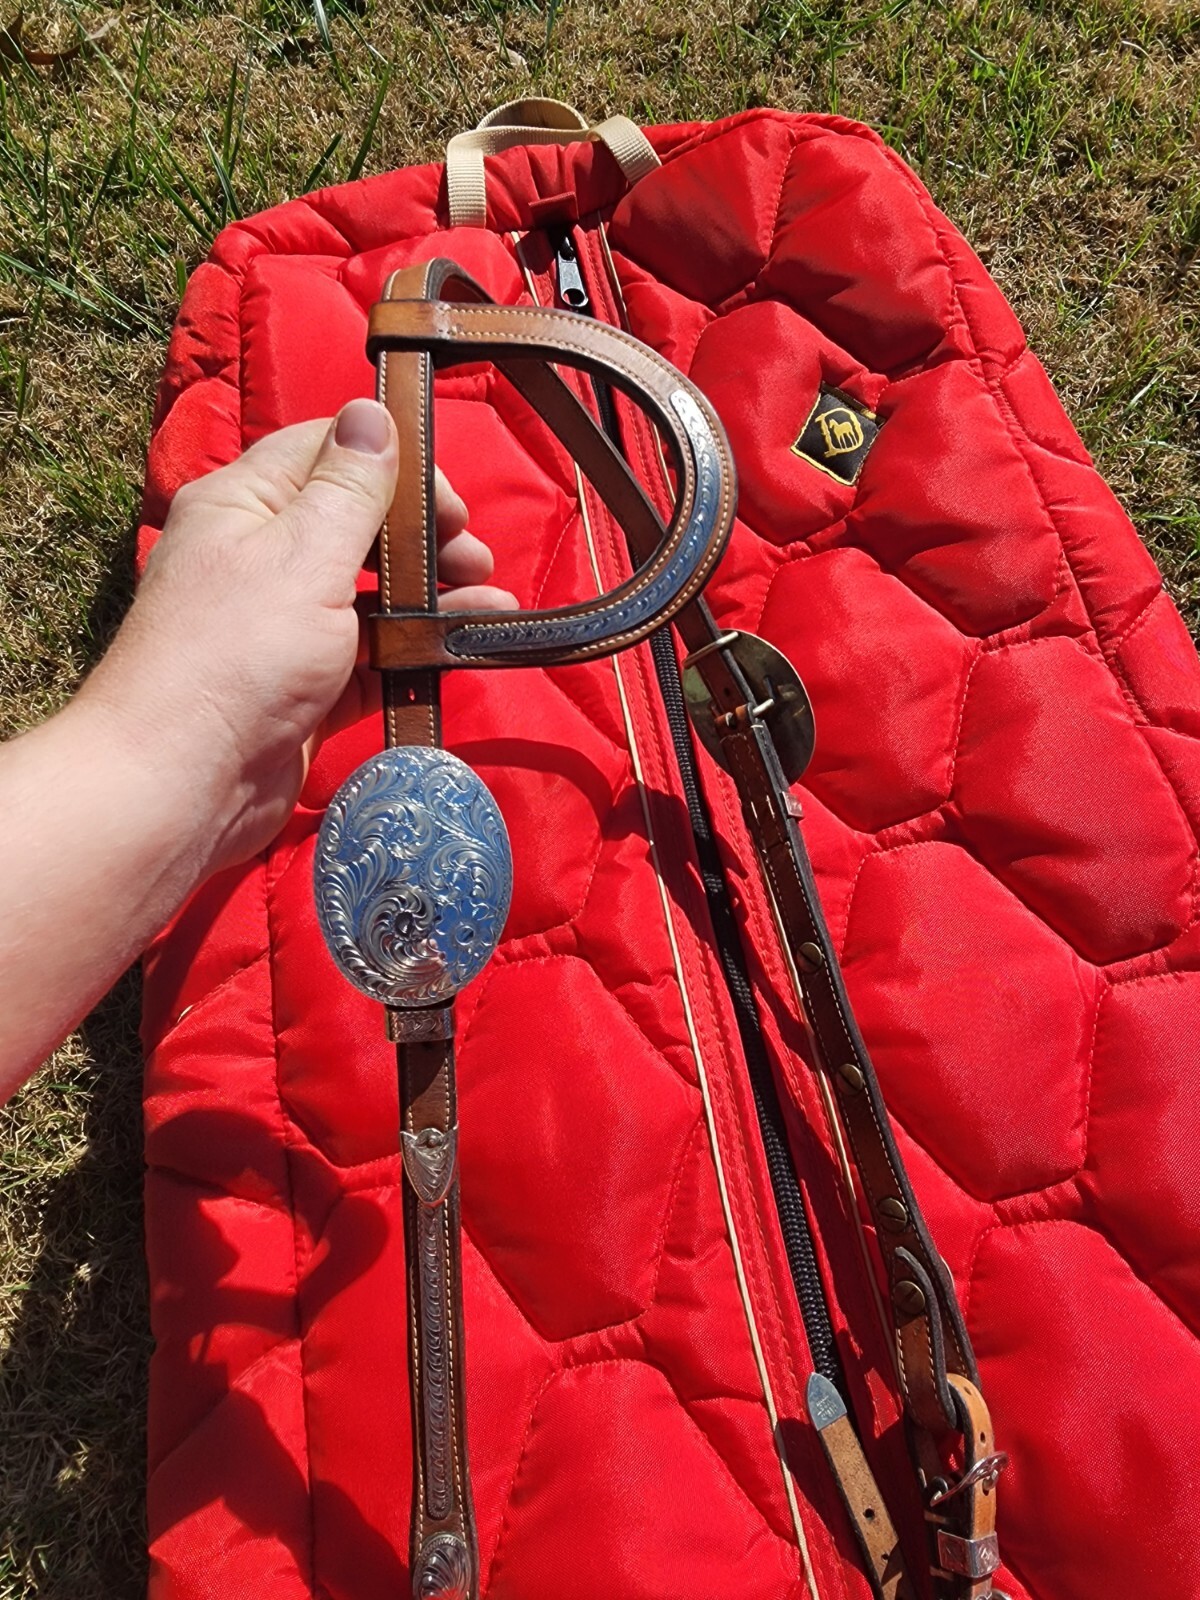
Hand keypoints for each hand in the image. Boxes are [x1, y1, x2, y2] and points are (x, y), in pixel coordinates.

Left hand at [82, 399, 515, 870]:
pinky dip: (416, 651)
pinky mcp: (304, 690)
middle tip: (476, 560)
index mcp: (244, 505)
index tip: (452, 505)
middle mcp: (260, 559)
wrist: (182, 783)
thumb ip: (350, 487)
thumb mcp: (305, 554)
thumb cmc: (239, 655)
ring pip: (371, 595)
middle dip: (423, 538)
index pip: (327, 453)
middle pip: (357, 526)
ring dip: (433, 596)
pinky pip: (371, 659)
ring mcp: (282, 629)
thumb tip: (373, 411)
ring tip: (491, 606)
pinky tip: (466, 648)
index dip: (396, 466)